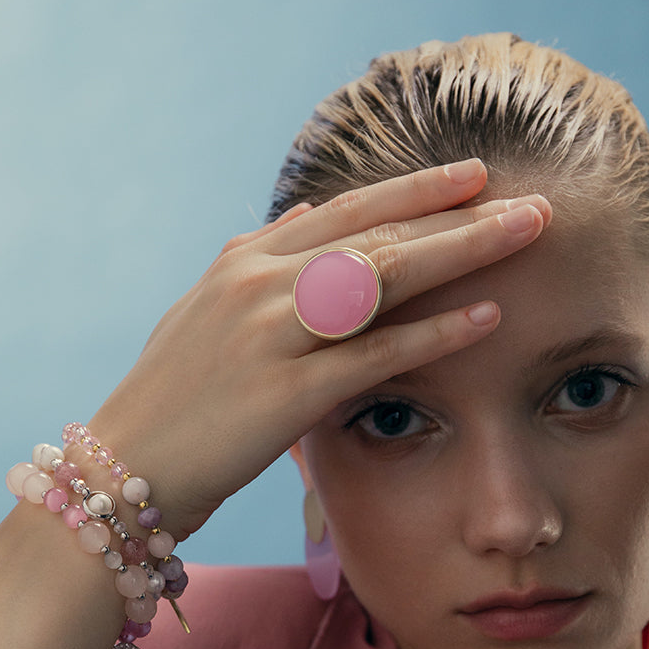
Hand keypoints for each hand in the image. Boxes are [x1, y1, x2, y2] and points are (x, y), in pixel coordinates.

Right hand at [88, 159, 551, 539]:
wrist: (117, 473)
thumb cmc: (169, 403)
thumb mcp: (203, 316)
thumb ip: (256, 265)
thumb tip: (305, 218)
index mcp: (243, 264)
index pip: (344, 211)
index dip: (413, 190)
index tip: (472, 176)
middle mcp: (258, 284)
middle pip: (377, 233)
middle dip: (459, 212)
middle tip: (531, 200)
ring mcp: (271, 335)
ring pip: (384, 277)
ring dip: (463, 250)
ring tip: (528, 234)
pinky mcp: (284, 394)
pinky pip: (376, 356)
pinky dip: (435, 334)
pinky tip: (488, 317)